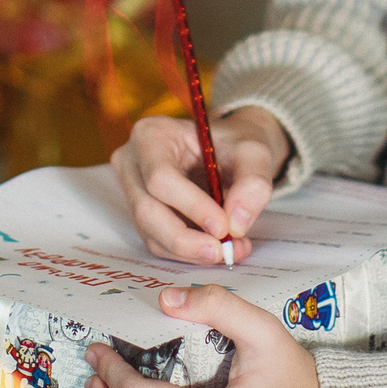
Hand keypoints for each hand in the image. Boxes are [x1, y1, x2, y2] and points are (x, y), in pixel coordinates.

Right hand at [112, 106, 290, 264]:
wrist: (230, 150)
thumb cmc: (235, 144)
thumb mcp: (254, 153)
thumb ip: (253, 184)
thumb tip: (236, 226)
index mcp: (152, 135)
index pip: (160, 177)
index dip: (191, 206)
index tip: (224, 227)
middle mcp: (132, 163)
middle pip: (147, 211)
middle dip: (186, 239)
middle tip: (224, 251)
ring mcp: (133, 191)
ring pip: (152, 233)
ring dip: (191, 250)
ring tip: (230, 249)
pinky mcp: (143, 215)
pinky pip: (159, 243)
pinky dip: (189, 253)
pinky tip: (217, 248)